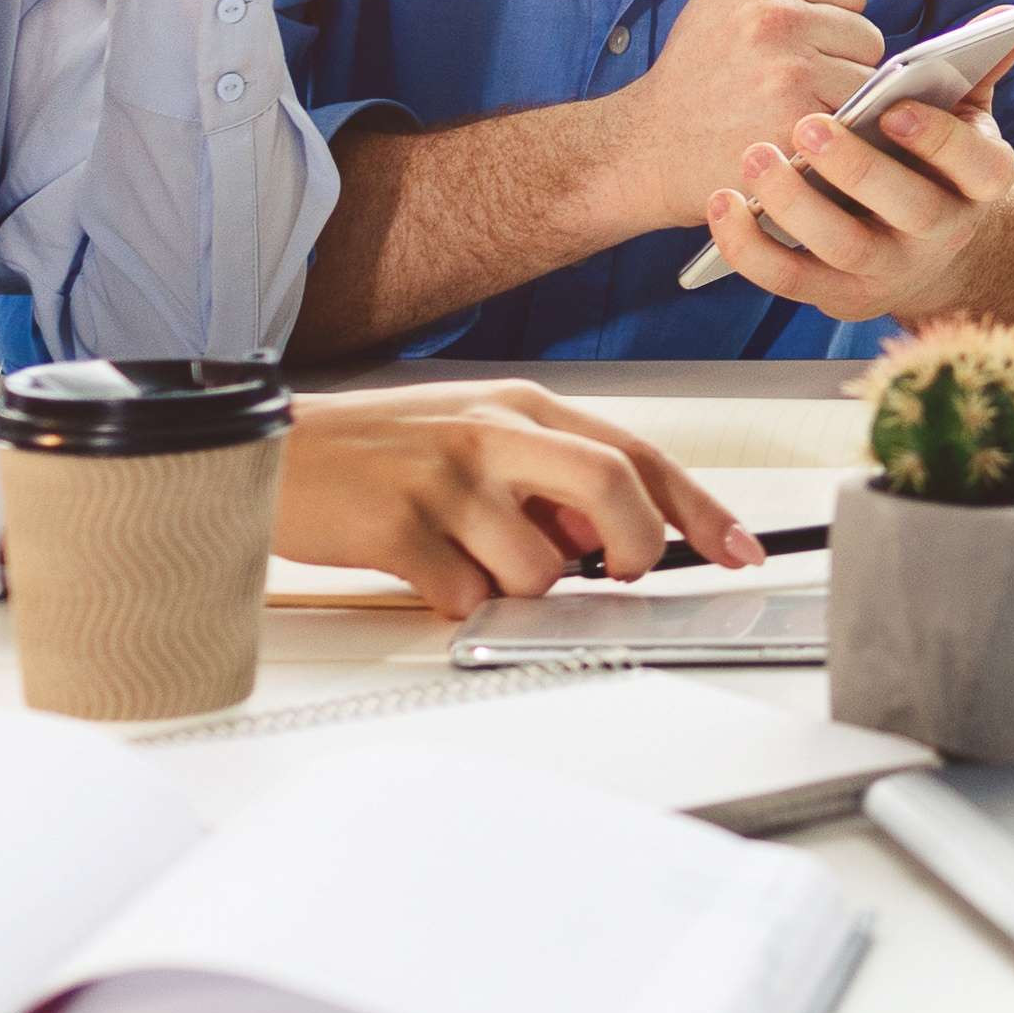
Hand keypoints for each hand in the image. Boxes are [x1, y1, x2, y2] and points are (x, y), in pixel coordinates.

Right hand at [267, 379, 753, 617]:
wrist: (274, 452)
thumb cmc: (378, 452)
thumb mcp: (476, 442)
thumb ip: (547, 482)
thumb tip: (605, 540)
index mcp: (525, 408)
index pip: (640, 455)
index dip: (700, 509)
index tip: (738, 550)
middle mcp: (496, 431)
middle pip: (616, 491)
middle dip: (636, 548)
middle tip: (621, 575)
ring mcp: (449, 477)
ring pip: (541, 567)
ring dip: (518, 588)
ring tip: (467, 560)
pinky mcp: (400, 527)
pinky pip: (467, 597)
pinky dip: (459, 604)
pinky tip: (424, 572)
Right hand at [608, 0, 910, 227]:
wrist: (648, 145)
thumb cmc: (703, 68)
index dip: (826, 22)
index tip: (784, 46)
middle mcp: (772, 14)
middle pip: (867, 34)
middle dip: (837, 61)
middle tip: (781, 84)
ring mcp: (787, 69)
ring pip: (869, 78)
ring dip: (841, 100)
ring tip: (789, 110)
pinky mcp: (797, 121)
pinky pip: (859, 118)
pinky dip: (838, 134)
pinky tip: (798, 136)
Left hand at [695, 78, 1013, 324]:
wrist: (914, 248)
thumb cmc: (928, 160)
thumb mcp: (961, 118)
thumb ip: (972, 67)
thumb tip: (1008, 19)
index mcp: (981, 181)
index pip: (977, 164)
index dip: (940, 139)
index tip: (895, 107)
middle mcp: (943, 232)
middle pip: (911, 209)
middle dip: (860, 169)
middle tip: (808, 125)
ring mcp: (889, 268)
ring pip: (846, 247)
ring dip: (797, 205)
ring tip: (755, 156)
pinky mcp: (837, 294)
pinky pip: (789, 279)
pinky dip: (750, 247)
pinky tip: (724, 202)